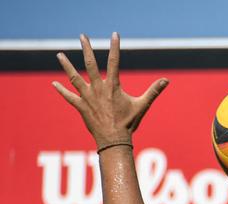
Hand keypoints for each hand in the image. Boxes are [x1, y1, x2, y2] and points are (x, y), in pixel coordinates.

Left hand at [53, 33, 168, 146]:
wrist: (114, 140)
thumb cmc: (129, 123)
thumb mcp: (142, 105)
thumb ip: (153, 91)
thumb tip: (166, 80)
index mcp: (112, 86)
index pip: (114, 62)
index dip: (115, 47)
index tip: (114, 35)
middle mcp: (98, 89)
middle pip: (90, 64)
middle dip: (86, 49)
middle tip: (83, 36)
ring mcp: (87, 97)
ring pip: (74, 77)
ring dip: (66, 65)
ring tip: (59, 55)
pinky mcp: (81, 106)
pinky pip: (69, 97)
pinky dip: (62, 90)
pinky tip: (54, 84)